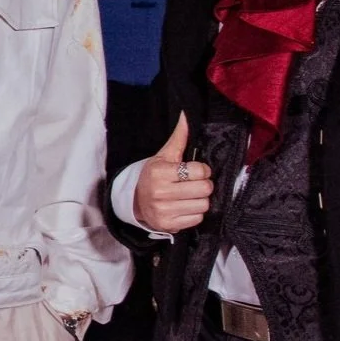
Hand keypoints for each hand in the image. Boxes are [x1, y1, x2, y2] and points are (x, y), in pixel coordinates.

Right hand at [134, 114, 211, 233]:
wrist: (135, 201)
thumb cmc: (153, 176)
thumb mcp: (163, 156)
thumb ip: (178, 138)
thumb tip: (186, 115)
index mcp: (160, 172)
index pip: (199, 170)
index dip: (202, 170)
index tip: (195, 171)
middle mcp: (160, 192)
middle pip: (204, 188)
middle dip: (203, 185)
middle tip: (194, 184)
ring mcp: (164, 210)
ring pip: (203, 204)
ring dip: (200, 200)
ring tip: (189, 196)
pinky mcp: (169, 225)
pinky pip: (197, 218)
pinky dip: (195, 213)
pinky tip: (185, 207)